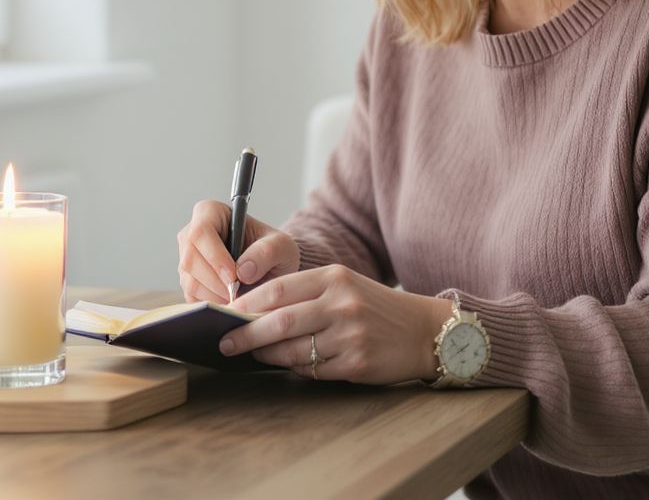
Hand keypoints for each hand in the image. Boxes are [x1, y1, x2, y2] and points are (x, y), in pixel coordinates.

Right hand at [176, 200, 300, 303]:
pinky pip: (191, 297)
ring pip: (189, 281)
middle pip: (190, 259)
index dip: (215, 256)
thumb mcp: (282, 246)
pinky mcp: (187, 281)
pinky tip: (229, 302)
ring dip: (214, 295)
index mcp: (211, 212)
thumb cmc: (273, 250)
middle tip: (238, 293)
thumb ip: (267, 252)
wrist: (270, 269)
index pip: (201, 231)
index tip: (234, 276)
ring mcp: (186, 258)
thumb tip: (243, 271)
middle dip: (215, 281)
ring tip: (238, 297)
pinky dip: (211, 304)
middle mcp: (192, 234)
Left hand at [219, 264, 452, 383]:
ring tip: (253, 353)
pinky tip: (287, 364)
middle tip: (225, 342)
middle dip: (246, 333)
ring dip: (267, 354)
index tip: (225, 314)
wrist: (423, 331)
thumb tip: (253, 313)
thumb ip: (303, 294)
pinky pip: (312, 369)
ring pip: (292, 349)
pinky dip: (294, 368)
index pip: (278, 289)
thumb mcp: (343, 286)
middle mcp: (341, 304)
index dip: (247, 303)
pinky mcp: (356, 363)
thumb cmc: (373, 307)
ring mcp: (350, 335)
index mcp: (333, 277)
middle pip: (279, 320)